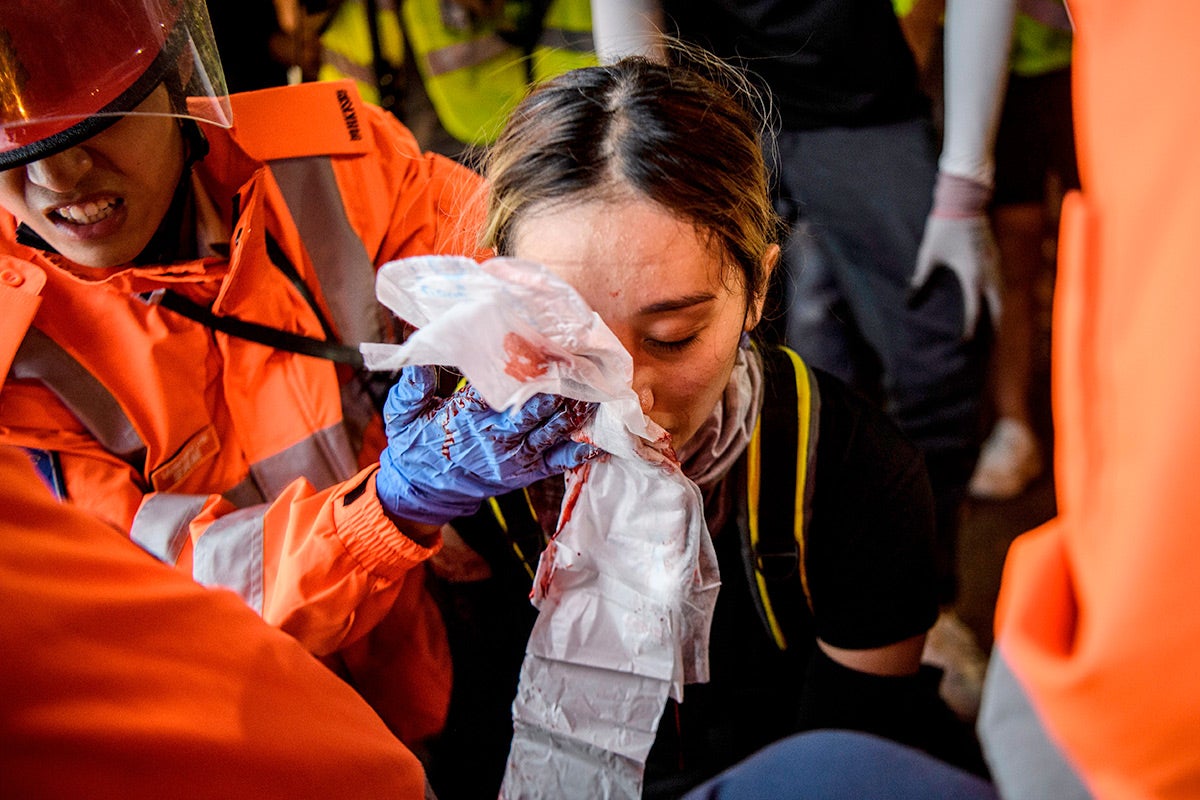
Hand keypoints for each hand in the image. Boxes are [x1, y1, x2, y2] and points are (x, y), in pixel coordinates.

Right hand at [377, 365, 597, 525]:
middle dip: (557, 380)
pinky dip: (584, 448)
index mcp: (466, 419)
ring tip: (596, 379)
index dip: (522, 364)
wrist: (424, 492)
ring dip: (576, 405)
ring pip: (554, 429)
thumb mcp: (403, 413)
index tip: (539, 340)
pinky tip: (605, 433)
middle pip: (535, 406)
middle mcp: (496, 439)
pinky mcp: (528, 472)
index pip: (498, 387)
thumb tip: (418, 345)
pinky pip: (562, 461)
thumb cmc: (415, 446)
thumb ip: (413, 383)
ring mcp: (516, 458)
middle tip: (577, 354)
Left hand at [910, 172, 1001, 339]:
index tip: (963, 343)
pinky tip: (993, 304)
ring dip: (1000, 314)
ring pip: (1003, 296)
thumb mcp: (929, 255)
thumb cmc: (944, 227)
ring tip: (995, 331)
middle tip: (991, 347)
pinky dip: (999, 298)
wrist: (965, 200)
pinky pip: (1001, 284)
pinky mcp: (996, 256)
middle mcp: (989, 273)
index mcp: (973, 276)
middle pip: (998, 308)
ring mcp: (996, 264)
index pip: (975, 311)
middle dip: (995, 328)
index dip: (970, 330)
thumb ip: (921, 280)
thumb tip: (909, 301)